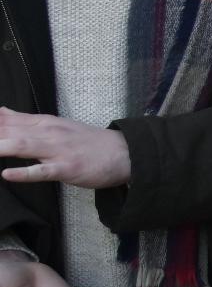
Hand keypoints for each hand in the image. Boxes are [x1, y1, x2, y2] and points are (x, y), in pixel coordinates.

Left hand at [0, 110, 131, 187]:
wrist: (124, 152)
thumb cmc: (86, 142)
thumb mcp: (55, 125)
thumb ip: (24, 120)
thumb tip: (0, 111)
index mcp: (42, 122)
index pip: (5, 119)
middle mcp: (47, 132)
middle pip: (7, 130)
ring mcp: (57, 150)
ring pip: (21, 146)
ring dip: (0, 147)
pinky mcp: (67, 167)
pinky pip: (42, 171)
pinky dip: (24, 173)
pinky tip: (7, 175)